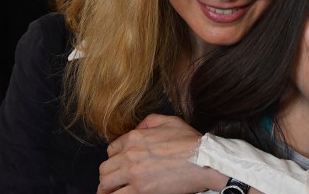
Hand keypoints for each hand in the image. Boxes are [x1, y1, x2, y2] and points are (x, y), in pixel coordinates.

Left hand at [97, 114, 226, 193]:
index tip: (119, 166)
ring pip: (105, 185)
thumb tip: (139, 126)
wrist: (204, 159)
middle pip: (105, 169)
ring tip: (113, 192)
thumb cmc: (191, 142)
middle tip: (114, 182)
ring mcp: (133, 173)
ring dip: (108, 189)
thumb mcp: (170, 121)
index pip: (111, 150)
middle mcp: (129, 154)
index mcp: (135, 137)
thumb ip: (150, 121)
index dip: (114, 159)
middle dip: (109, 176)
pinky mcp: (141, 190)